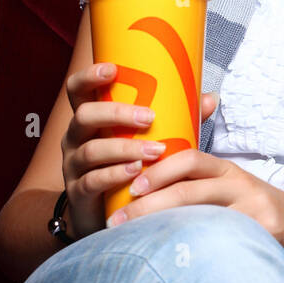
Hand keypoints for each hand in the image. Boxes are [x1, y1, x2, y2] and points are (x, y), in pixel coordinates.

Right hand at [60, 63, 219, 240]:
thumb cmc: (130, 163)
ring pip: (91, 150)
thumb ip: (176, 118)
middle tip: (149, 117)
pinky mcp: (77, 194)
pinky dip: (115, 175)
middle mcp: (75, 138)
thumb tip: (211, 98)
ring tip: (154, 151)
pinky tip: (135, 172)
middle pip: (84, 116)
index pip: (77, 90)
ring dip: (124, 148)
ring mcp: (73, 166)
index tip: (112, 70)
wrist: (107, 212)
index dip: (89, 76)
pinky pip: (92, 181)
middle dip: (116, 113)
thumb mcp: (147, 136)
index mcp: (90, 118)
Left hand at [104, 150, 283, 262]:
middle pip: (188, 188)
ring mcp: (253, 208)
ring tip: (135, 245)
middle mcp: (238, 184)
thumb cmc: (261, 208)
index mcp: (227, 170)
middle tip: (117, 222)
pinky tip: (176, 266)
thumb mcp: (233, 188)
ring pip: (202, 214)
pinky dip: (198, 251)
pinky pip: (227, 241)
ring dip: (164, 227)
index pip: (189, 159)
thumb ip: (200, 187)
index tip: (129, 188)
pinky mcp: (266, 233)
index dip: (158, 171)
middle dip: (148, 204)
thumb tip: (144, 196)